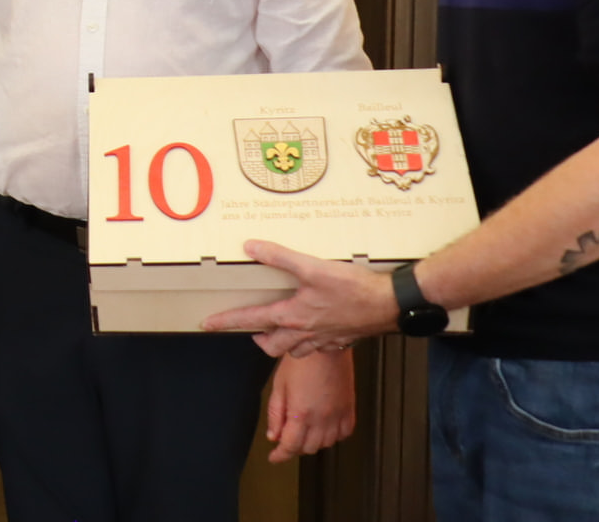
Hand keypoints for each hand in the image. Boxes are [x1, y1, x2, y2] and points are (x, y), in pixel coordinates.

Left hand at [200, 241, 399, 356]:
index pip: (250, 320)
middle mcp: (305, 333)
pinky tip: (312, 331)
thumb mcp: (312, 267)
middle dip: (257, 338)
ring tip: (277, 330)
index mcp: (293, 316)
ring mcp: (324, 339)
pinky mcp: (341, 340)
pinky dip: (308, 343)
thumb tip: (251, 247)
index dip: (226, 321)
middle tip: (249, 329)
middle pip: (271, 345)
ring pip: (294, 350)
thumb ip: (279, 257)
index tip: (207, 324)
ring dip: (282, 343)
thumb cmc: (354, 289)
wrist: (391, 305)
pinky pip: (317, 348)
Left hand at [265, 350, 355, 462]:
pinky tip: (325, 426)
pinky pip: (344, 433)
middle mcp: (322, 419)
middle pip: (308, 448)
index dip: (280, 455)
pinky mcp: (349, 409)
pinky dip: (333, 435)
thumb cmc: (301, 360)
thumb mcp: (279, 385)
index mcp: (301, 413)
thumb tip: (273, 435)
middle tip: (286, 437)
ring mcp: (338, 415)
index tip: (275, 457)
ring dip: (313, 442)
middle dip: (295, 446)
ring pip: (326, 444)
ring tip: (304, 430)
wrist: (326, 346)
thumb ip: (275, 413)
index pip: (290, 446)